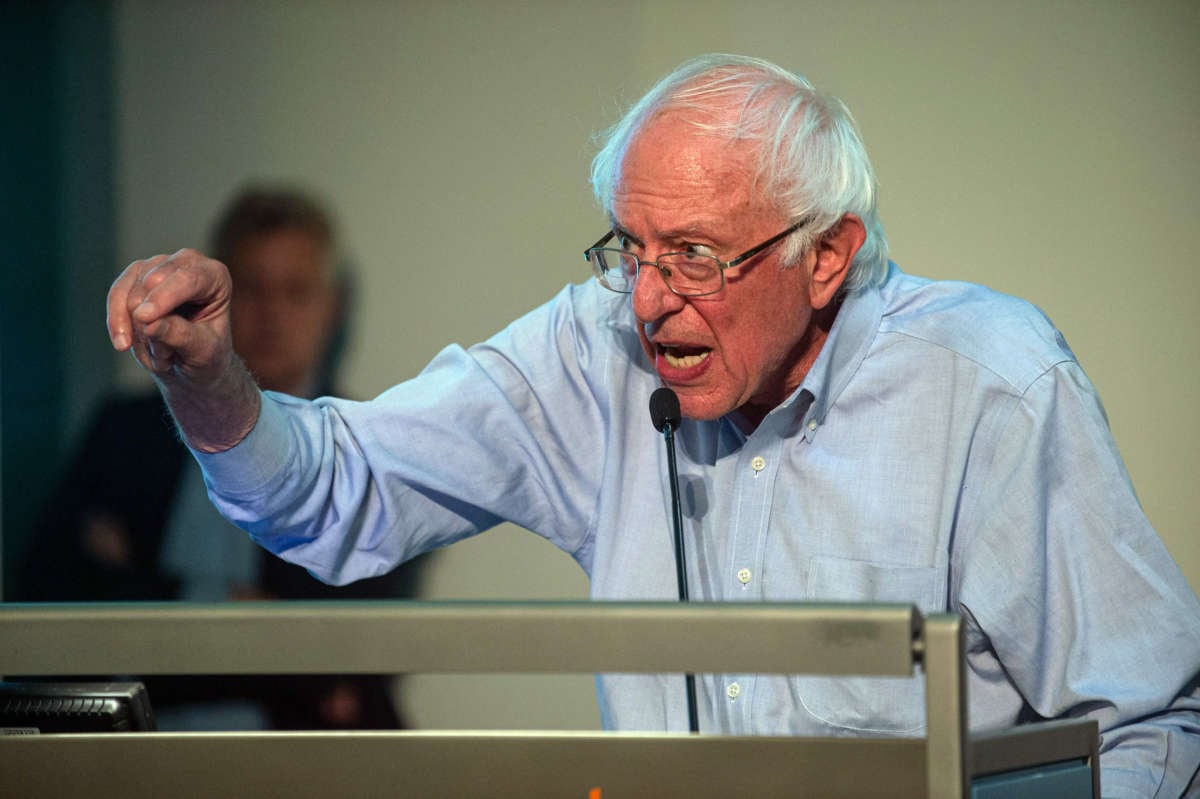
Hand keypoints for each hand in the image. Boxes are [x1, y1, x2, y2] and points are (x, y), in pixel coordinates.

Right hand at [107, 248, 234, 385]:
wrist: (194, 362)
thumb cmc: (207, 354)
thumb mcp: (203, 352)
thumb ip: (179, 336)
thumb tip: (148, 323)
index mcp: (215, 276)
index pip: (187, 279)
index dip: (163, 297)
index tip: (143, 318)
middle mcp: (187, 263)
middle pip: (151, 284)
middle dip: (150, 326)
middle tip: (167, 358)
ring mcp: (157, 267)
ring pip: (130, 295)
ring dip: (138, 334)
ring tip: (160, 357)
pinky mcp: (134, 277)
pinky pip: (115, 299)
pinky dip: (119, 326)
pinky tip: (125, 346)